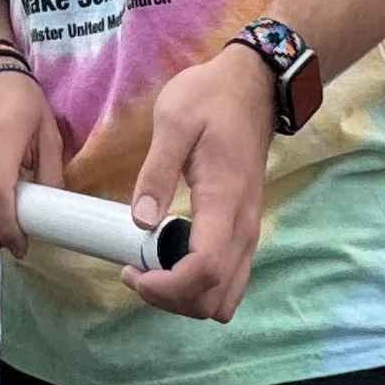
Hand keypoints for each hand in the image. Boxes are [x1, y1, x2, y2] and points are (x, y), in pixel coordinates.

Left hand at [128, 46, 274, 321]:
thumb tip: (140, 222)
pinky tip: (171, 258)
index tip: (131, 271)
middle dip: (171, 298)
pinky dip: (199, 285)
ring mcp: (249, 232)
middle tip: (134, 270)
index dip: (166, 287)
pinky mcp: (245, 230)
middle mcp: (244, 228)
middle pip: (214, 298)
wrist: (252, 86)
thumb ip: (156, 171)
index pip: (204, 271)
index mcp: (225, 203)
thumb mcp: (174, 121)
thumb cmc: (211, 98)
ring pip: (224, 297)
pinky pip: (228, 279)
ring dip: (186, 297)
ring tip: (150, 268)